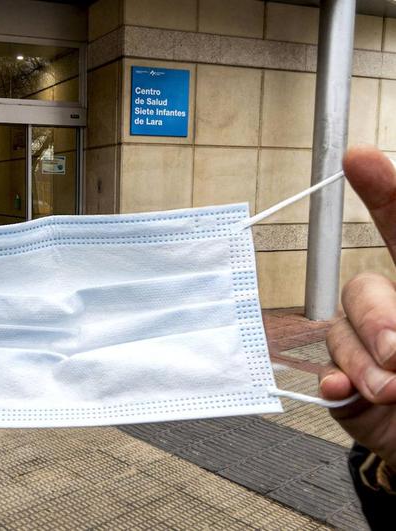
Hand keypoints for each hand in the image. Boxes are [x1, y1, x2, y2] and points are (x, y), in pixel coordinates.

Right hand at [320, 146, 395, 467]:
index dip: (382, 192)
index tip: (360, 159)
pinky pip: (325, 375)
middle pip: (361, 289)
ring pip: (340, 335)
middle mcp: (394, 315)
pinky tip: (350, 392)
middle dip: (376, 319)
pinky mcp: (348, 390)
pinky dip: (336, 385)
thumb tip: (391, 345)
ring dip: (366, 365)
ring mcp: (368, 353)